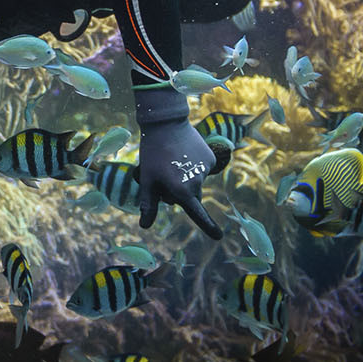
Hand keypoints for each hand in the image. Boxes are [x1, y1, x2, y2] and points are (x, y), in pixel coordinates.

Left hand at [134, 87, 222, 239]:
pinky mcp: (210, 158)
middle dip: (177, 192)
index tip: (218, 237)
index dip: (207, 226)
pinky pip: (200, 168)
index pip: (196, 214)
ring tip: (170, 160)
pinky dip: (191, 164)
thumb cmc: (152, 154)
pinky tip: (181, 153)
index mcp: (182, 191)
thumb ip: (148, 204)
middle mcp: (197, 183)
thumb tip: (144, 226)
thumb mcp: (147, 180)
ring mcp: (205, 170)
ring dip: (183, 177)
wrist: (166, 124)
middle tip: (162, 173)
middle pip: (188, 197)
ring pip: (194, 182)